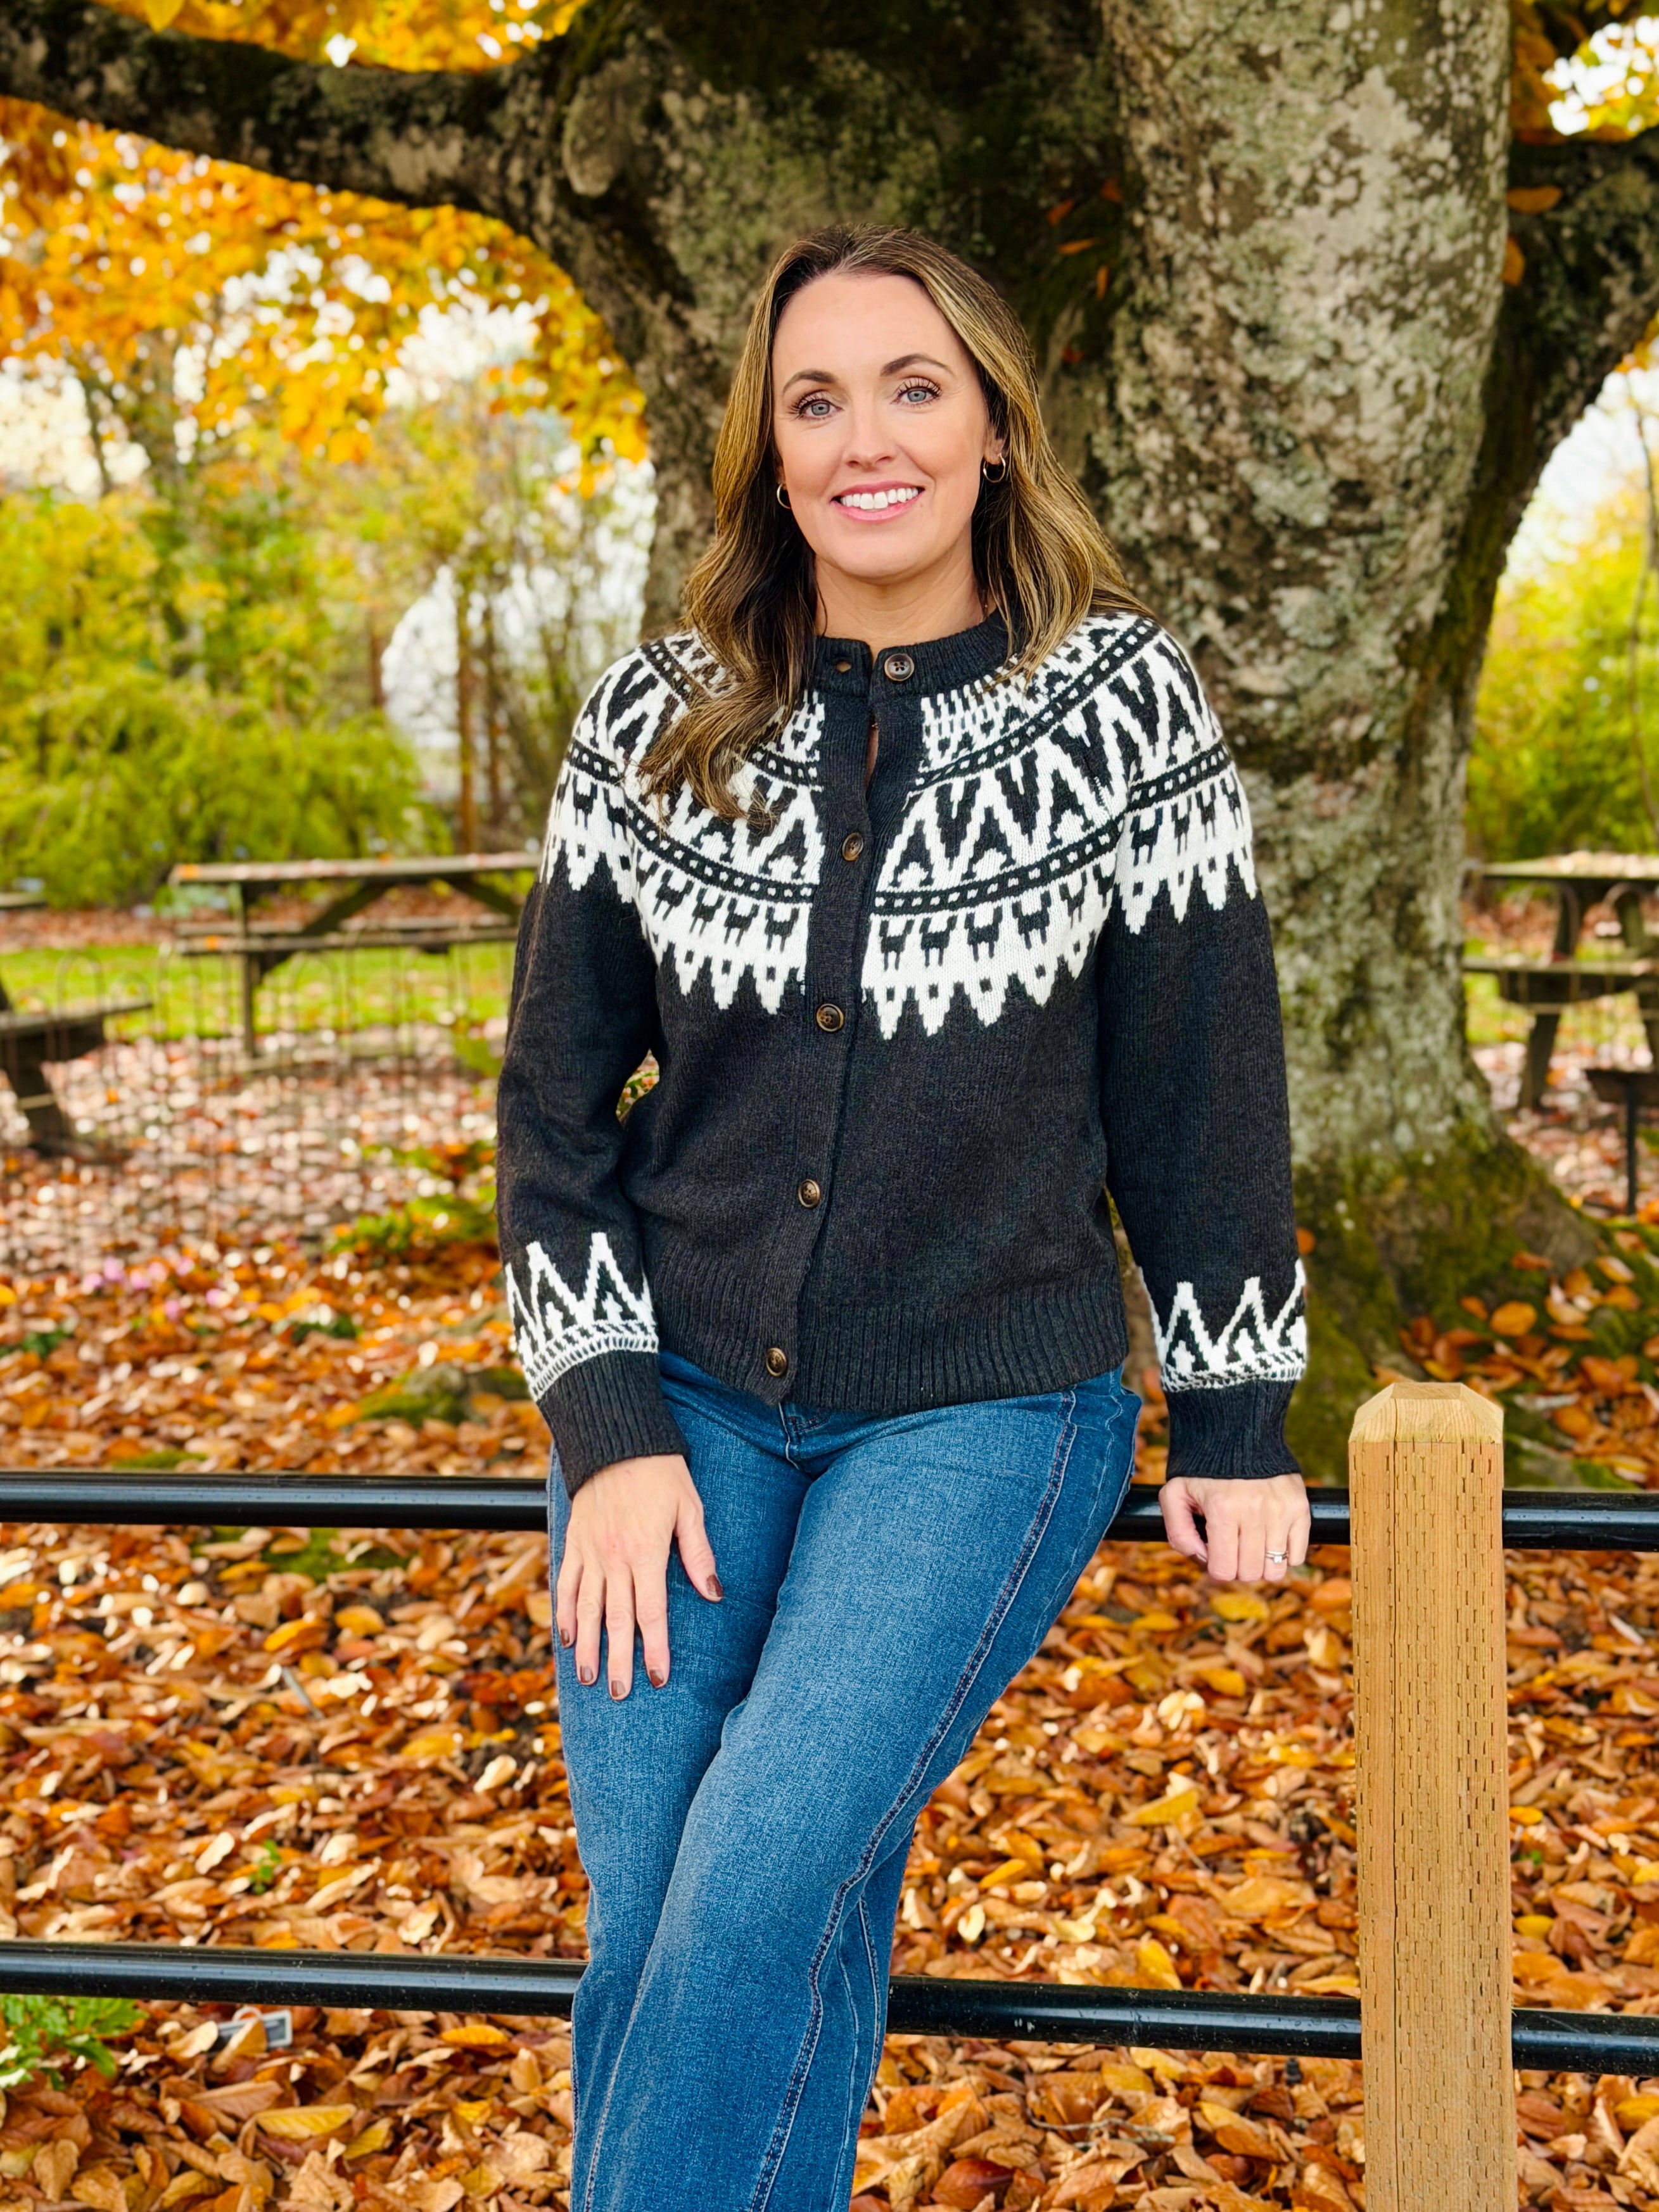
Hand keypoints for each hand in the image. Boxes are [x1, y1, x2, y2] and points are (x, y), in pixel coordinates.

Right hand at [556, 1454, 720, 1698]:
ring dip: (588, 1646)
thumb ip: (698, 1553)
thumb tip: (714, 1593)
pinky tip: (567, 1636)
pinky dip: (566, 1612)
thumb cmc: (660, 1470)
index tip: (658, 1678)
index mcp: (646, 1551)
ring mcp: (590, 1551)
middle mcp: (615, 1557)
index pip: (651, 1611)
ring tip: (589, 1678)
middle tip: (620, 1694)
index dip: (654, 1648)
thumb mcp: (689, 1507)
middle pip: (617, 1619)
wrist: (615, 1437)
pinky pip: (568, 1583)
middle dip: (619, 1660)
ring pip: (587, 1608)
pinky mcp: (574, 1541)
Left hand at [1159, 1473, 1309, 1583]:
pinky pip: (1298, 1554)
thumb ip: (1178, 1531)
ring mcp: (1281, 1511)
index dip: (1216, 1569)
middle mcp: (1254, 1512)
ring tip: (1251, 1546)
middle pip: (1251, 1572)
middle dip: (1238, 1569)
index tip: (1215, 1556)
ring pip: (1276, 1569)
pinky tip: (1270, 1539)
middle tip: (1232, 1550)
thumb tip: (1201, 1559)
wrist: (1237, 1431)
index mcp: (1222, 1510)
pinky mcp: (1299, 1507)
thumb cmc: (1202, 1467)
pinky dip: (1284, 1556)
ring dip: (1262, 1565)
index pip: (1224, 1570)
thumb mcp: (1175, 1493)